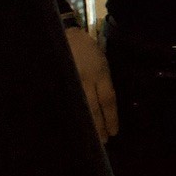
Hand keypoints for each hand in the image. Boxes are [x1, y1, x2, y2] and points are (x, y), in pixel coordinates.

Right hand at [65, 25, 117, 140]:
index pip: (108, 100)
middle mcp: (86, 80)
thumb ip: (104, 82)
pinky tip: (74, 124)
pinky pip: (67, 101)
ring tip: (91, 138)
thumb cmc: (88, 49)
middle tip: (103, 141)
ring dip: (86, 124)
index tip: (114, 132)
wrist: (65, 34)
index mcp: (100, 74)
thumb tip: (108, 106)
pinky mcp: (60, 81)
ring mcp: (71, 81)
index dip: (111, 118)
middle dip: (99, 126)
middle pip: (94, 108)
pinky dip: (72, 114)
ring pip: (80, 107)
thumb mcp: (102, 63)